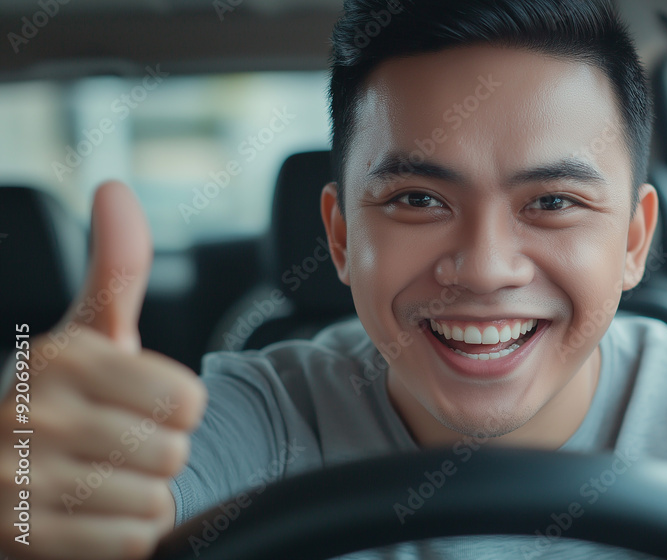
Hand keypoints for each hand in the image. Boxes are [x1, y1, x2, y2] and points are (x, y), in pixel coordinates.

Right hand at [0, 182, 207, 559]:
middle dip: (158, 455)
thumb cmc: (63, 401)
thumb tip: (115, 189)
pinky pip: (131, 541)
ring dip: (142, 496)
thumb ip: (116, 269)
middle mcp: (31, 413)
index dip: (177, 410)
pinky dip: (125, 536)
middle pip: (174, 451)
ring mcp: (19, 480)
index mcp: (60, 357)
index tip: (137, 407)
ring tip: (100, 481)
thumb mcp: (87, 334)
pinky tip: (91, 517)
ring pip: (155, 499)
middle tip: (114, 449)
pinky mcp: (23, 538)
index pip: (188, 400)